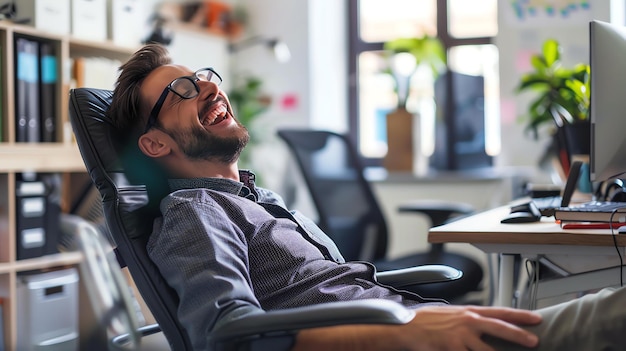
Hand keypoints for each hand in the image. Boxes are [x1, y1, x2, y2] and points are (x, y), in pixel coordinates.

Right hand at [401, 305, 541, 350]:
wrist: (406, 327)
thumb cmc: (428, 321)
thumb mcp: (452, 315)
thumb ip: (469, 319)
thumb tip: (485, 324)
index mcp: (470, 312)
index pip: (500, 312)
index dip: (520, 315)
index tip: (536, 318)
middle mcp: (468, 322)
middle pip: (500, 328)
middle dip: (519, 336)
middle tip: (535, 341)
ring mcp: (461, 336)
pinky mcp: (453, 348)